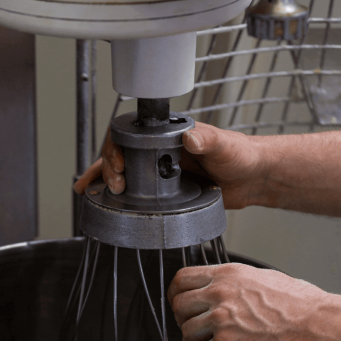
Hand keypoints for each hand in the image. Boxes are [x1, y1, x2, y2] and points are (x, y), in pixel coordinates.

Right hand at [73, 122, 263, 208]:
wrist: (253, 178)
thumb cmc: (242, 155)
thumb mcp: (225, 146)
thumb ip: (208, 139)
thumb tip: (191, 136)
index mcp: (169, 135)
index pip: (131, 134)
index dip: (117, 147)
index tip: (118, 166)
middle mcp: (160, 150)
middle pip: (120, 153)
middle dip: (106, 168)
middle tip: (111, 187)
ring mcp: (160, 170)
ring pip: (124, 172)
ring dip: (103, 181)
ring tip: (88, 193)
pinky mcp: (165, 190)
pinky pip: (137, 192)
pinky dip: (120, 198)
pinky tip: (107, 206)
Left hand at [167, 263, 329, 340]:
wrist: (312, 323)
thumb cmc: (297, 302)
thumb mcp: (260, 277)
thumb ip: (233, 282)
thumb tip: (220, 287)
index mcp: (227, 275)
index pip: (182, 279)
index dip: (175, 294)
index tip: (178, 303)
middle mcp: (220, 294)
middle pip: (179, 306)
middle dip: (183, 321)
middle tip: (193, 329)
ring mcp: (221, 319)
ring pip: (187, 332)